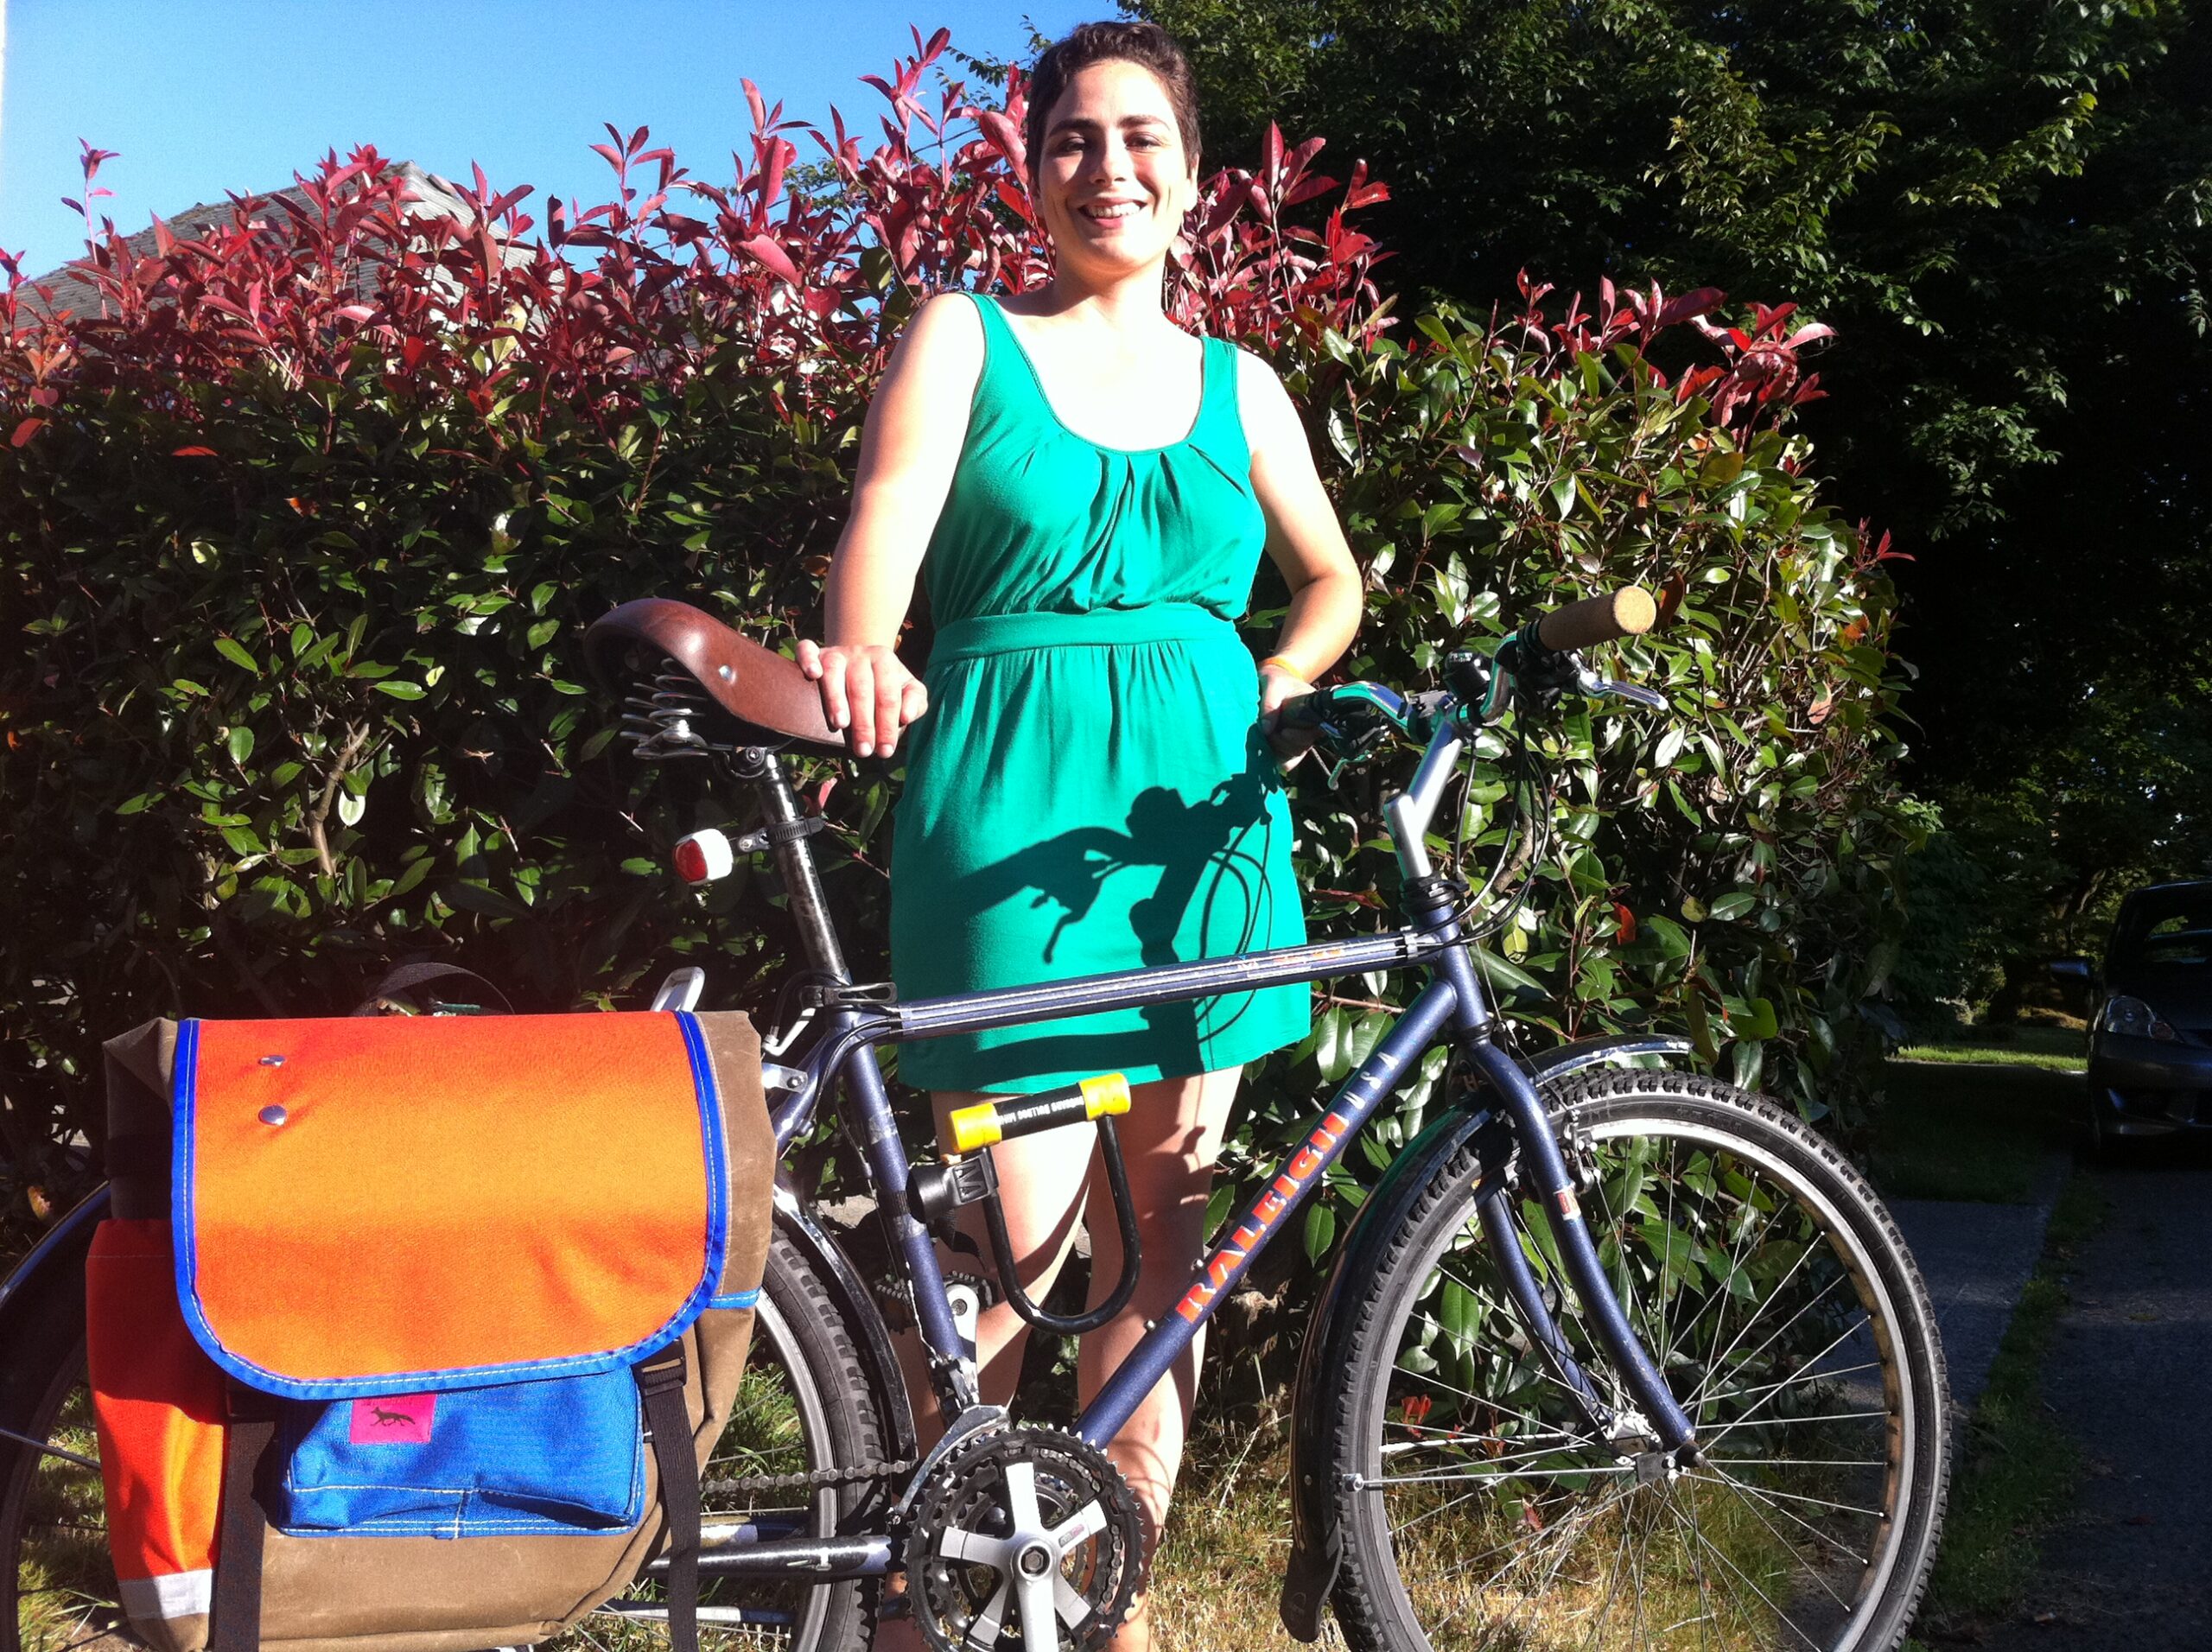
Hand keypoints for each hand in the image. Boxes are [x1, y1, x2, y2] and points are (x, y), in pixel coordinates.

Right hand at [796, 640, 927, 757]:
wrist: (863, 661)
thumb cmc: (886, 684)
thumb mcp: (909, 690)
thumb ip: (916, 702)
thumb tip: (906, 716)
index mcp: (885, 661)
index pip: (888, 696)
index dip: (887, 725)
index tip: (885, 751)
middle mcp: (861, 654)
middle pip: (862, 689)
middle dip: (863, 723)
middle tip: (863, 751)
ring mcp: (836, 653)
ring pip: (834, 672)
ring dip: (836, 699)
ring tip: (840, 725)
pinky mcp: (817, 653)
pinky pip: (808, 650)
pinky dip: (808, 660)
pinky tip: (812, 674)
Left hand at [1257, 659, 1317, 764]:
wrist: (1272, 683)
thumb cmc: (1277, 681)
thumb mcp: (1272, 684)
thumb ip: (1270, 705)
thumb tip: (1267, 730)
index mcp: (1314, 711)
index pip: (1315, 732)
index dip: (1300, 737)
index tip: (1284, 732)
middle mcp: (1310, 728)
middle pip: (1302, 748)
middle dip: (1284, 744)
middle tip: (1271, 733)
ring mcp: (1300, 738)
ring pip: (1293, 756)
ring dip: (1278, 750)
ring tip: (1268, 737)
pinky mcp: (1288, 745)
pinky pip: (1286, 761)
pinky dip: (1275, 758)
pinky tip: (1266, 749)